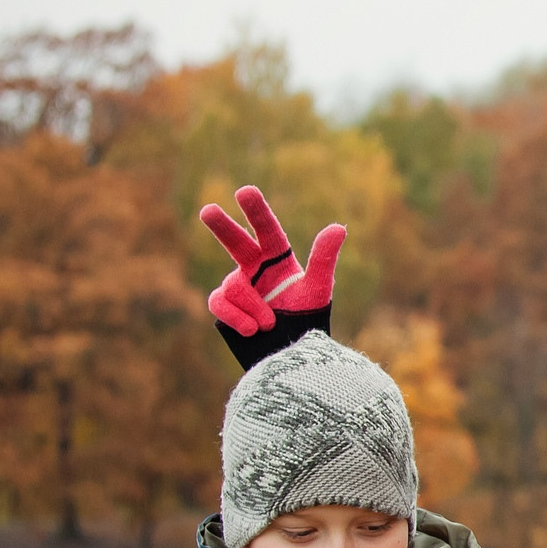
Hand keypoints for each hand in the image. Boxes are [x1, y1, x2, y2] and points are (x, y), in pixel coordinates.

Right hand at [199, 184, 343, 371]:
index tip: (245, 192)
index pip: (267, 231)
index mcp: (279, 261)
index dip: (257, 211)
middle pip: (236, 243)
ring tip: (269, 323)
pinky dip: (235, 316)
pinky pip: (219, 303)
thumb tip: (338, 227)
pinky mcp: (225, 307)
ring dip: (252, 305)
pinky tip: (251, 329)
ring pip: (233, 286)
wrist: (293, 356)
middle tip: (207, 210)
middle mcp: (255, 269)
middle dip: (222, 227)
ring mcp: (238, 287)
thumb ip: (324, 258)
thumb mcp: (318, 290)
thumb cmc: (308, 321)